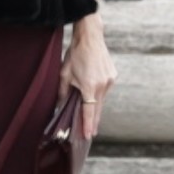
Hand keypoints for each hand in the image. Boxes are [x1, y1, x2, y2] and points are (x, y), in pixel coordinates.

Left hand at [61, 15, 116, 138]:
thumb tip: (60, 106)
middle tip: (91, 133)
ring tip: (91, 116)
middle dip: (94, 121)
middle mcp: (102, 85)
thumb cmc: (75, 55)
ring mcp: (110, 81)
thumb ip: (63, 93)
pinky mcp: (113, 76)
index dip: (88, 124)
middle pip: (98, 109)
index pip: (89, 111)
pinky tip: (93, 95)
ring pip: (102, 99)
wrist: (90, 38)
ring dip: (96, 106)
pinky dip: (99, 94)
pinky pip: (105, 90)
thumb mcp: (64, 75)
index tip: (89, 136)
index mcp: (89, 86)